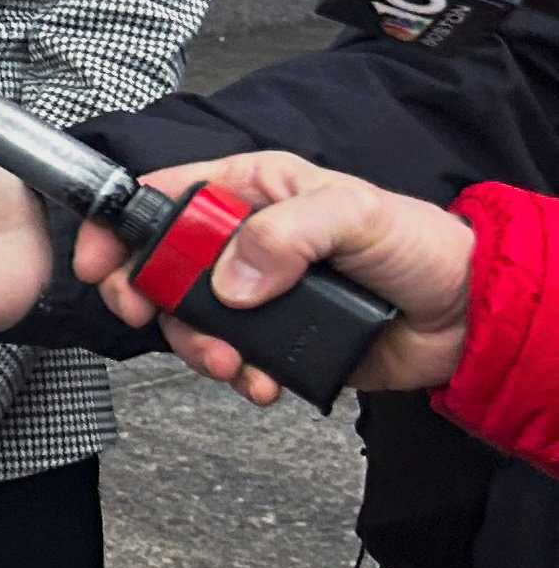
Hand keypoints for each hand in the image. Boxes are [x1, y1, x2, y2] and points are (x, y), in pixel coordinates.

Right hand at [79, 152, 476, 404]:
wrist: (465, 319)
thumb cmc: (423, 248)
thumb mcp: (357, 214)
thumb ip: (286, 233)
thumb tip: (230, 277)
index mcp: (255, 190)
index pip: (165, 193)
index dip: (122, 224)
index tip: (102, 259)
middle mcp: (245, 238)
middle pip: (159, 263)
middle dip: (147, 296)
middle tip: (148, 315)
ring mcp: (254, 290)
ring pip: (186, 317)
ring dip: (197, 346)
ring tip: (232, 361)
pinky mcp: (271, 336)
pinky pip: (226, 357)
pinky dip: (234, 374)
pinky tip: (260, 378)